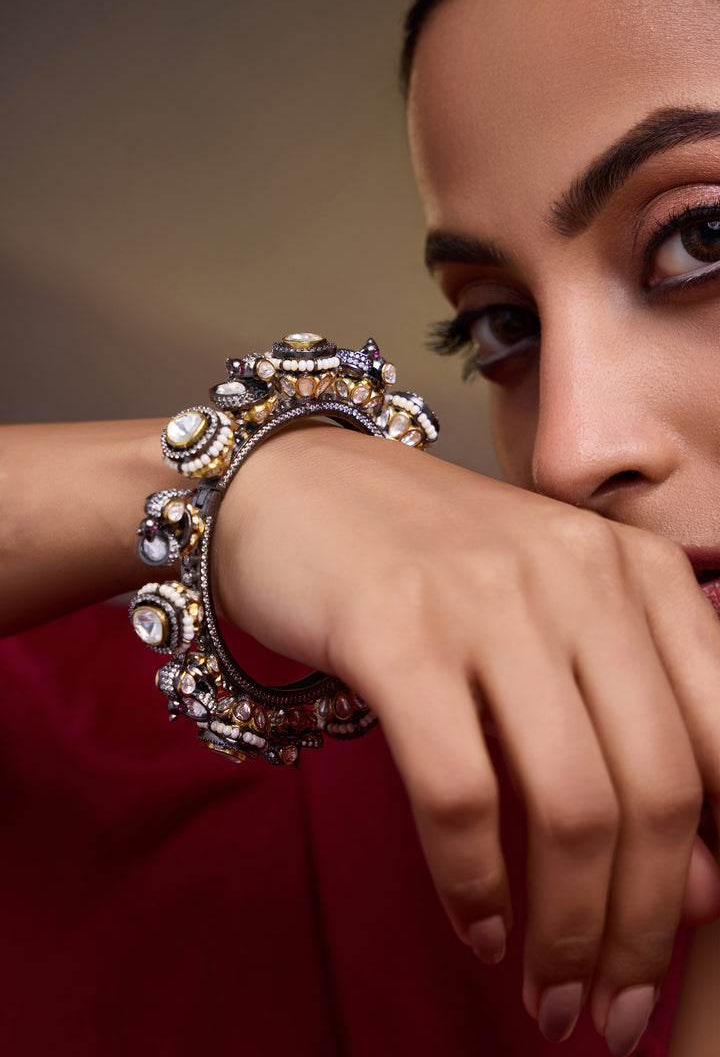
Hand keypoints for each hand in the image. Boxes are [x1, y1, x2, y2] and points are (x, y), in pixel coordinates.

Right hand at [213, 424, 719, 1053]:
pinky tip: (475, 926)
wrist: (292, 487)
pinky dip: (473, 883)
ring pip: (569, 803)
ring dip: (567, 930)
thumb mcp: (547, 617)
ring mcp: (487, 597)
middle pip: (657, 790)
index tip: (675, 946)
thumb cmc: (427, 566)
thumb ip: (617, 725)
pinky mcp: (395, 628)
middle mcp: (579, 574)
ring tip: (547, 993)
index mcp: (638, 570)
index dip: (713, 869)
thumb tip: (690, 887)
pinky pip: (459, 791)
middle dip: (642, 929)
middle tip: (610, 1010)